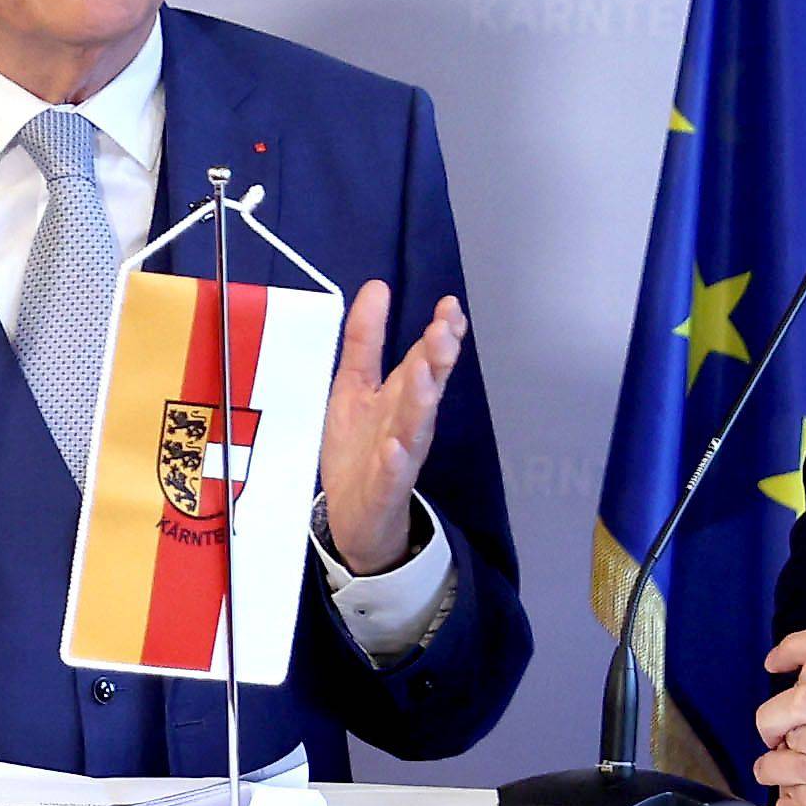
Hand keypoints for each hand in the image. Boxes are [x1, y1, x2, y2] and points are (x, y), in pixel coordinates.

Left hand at [314, 280, 461, 574]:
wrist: (358, 520)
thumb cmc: (361, 448)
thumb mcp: (355, 386)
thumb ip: (365, 340)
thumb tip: (378, 286)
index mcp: (402, 396)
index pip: (426, 358)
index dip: (440, 332)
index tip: (450, 305)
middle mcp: (407, 423)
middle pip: (426, 388)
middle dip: (436, 359)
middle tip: (444, 330)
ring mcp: (398, 458)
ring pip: (414, 427)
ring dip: (420, 400)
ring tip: (423, 373)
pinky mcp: (383, 491)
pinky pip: (392, 476)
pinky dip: (396, 462)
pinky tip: (395, 447)